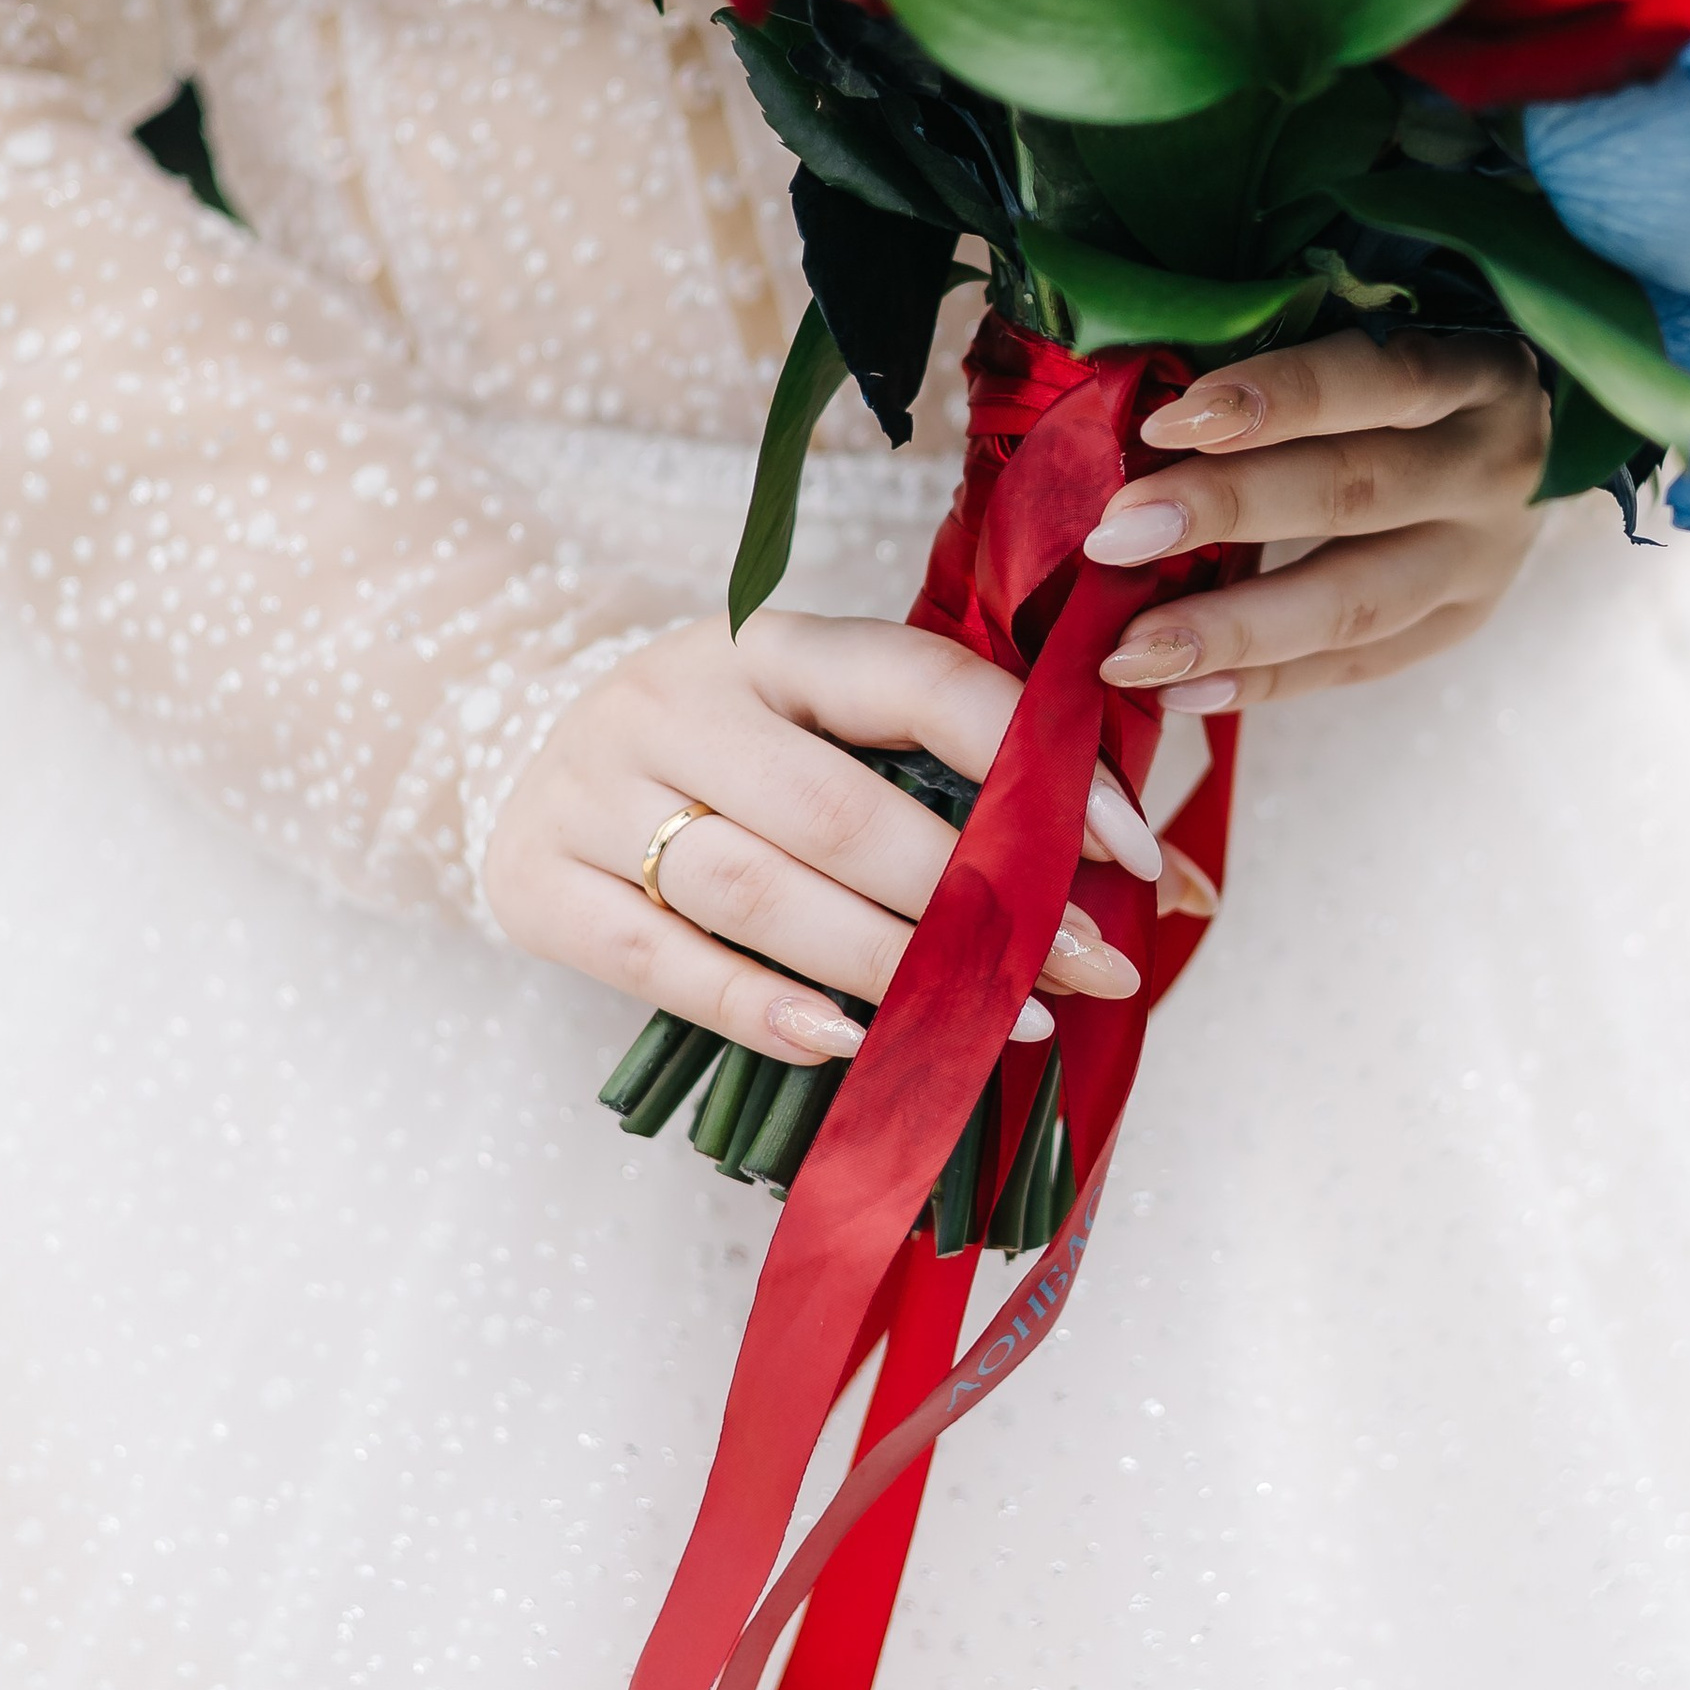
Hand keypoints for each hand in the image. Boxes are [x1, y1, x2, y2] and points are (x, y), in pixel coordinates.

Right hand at [484, 609, 1161, 1058]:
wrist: (509, 735)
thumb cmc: (729, 752)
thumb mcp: (827, 726)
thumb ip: (967, 782)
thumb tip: (1181, 880)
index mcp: (770, 644)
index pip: (917, 682)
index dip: (1030, 764)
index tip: (1130, 852)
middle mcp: (675, 700)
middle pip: (841, 809)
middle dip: (977, 900)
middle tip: (1085, 968)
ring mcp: (596, 791)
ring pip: (756, 891)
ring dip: (889, 966)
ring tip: (997, 1022)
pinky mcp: (542, 885)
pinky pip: (665, 962)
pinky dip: (768, 1009)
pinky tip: (858, 1044)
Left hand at [1083, 330, 1548, 709]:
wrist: (1521, 441)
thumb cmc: (1404, 376)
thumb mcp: (1376, 334)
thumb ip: (1283, 367)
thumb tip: (1138, 405)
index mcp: (1474, 372)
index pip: (1376, 379)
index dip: (1275, 397)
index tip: (1165, 422)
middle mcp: (1490, 467)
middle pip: (1353, 492)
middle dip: (1225, 512)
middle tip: (1117, 537)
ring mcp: (1482, 559)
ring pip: (1355, 602)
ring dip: (1233, 627)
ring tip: (1132, 651)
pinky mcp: (1459, 624)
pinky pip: (1354, 664)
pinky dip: (1263, 680)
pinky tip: (1181, 692)